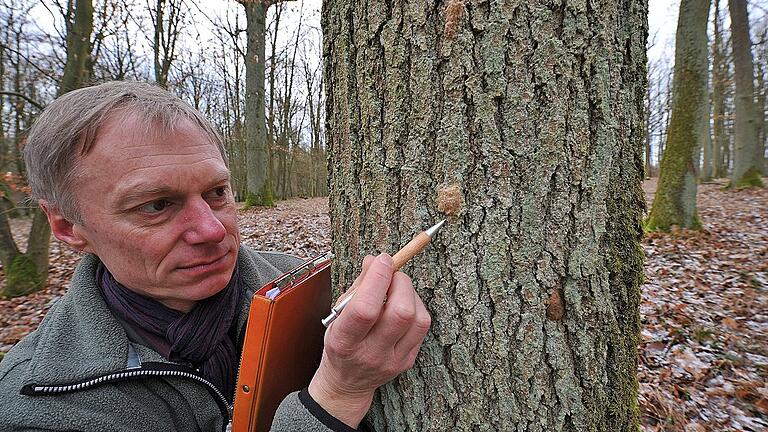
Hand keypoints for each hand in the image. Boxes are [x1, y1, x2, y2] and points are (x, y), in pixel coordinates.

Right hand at [308, 253, 431, 427]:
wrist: (347, 384)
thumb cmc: (341, 344)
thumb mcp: (337, 316)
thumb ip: (357, 287)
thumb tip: (375, 260)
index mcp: (344, 341)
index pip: (366, 308)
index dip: (378, 279)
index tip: (382, 260)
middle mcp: (369, 353)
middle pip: (399, 313)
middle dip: (400, 283)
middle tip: (392, 273)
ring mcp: (392, 360)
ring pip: (417, 319)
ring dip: (411, 294)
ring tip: (398, 288)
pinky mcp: (407, 361)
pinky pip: (422, 327)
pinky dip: (416, 307)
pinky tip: (404, 303)